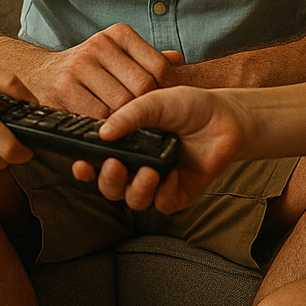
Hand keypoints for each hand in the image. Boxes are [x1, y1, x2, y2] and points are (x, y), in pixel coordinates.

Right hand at [23, 25, 179, 117]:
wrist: (40, 74)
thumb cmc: (88, 69)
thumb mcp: (117, 55)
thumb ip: (148, 59)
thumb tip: (179, 60)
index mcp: (118, 34)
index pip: (159, 66)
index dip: (164, 90)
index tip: (158, 103)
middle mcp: (99, 44)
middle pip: (142, 87)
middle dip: (145, 107)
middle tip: (142, 118)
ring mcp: (80, 66)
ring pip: (122, 104)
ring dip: (125, 119)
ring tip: (124, 123)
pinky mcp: (65, 89)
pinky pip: (99, 116)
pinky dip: (106, 126)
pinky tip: (105, 126)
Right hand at [71, 86, 245, 213]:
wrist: (225, 117)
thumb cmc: (188, 106)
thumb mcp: (154, 102)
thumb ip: (128, 116)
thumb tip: (102, 133)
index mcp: (125, 145)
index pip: (96, 162)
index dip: (84, 168)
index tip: (80, 164)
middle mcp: (136, 165)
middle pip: (110, 186)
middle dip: (108, 180)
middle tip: (115, 166)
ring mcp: (156, 181)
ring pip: (133, 200)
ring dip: (136, 188)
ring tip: (148, 171)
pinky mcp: (177, 194)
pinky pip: (162, 203)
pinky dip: (164, 191)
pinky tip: (173, 173)